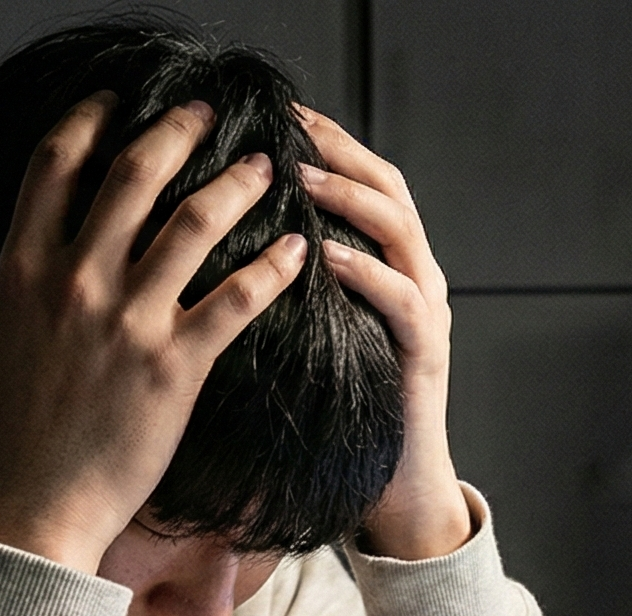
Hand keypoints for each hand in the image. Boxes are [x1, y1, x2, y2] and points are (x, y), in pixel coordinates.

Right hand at [0, 94, 307, 571]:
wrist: (27, 511)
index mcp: (20, 271)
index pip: (53, 167)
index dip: (88, 121)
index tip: (115, 102)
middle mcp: (75, 283)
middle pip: (132, 176)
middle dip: (176, 132)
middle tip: (206, 113)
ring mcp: (128, 323)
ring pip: (193, 225)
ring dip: (236, 185)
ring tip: (267, 167)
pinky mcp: (176, 368)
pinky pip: (237, 300)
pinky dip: (272, 268)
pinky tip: (299, 251)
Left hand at [294, 104, 470, 560]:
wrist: (390, 490)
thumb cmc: (331, 413)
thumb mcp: (301, 330)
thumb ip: (281, 281)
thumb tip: (207, 234)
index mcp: (379, 264)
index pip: (355, 177)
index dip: (319, 138)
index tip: (268, 109)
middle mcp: (410, 275)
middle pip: (385, 185)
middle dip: (337, 149)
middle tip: (287, 125)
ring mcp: (424, 312)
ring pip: (400, 231)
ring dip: (349, 199)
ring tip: (301, 177)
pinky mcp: (424, 355)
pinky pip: (402, 299)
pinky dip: (365, 272)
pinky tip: (325, 257)